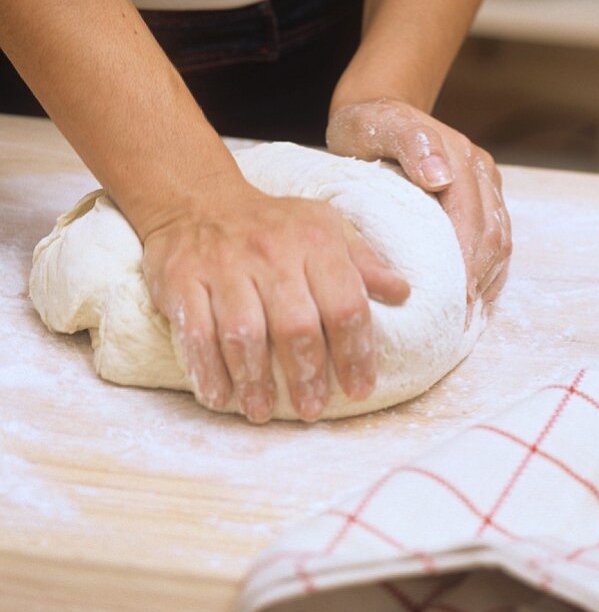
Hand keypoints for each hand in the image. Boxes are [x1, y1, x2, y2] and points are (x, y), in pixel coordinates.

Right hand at [141, 173, 408, 422]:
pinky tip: (219, 396)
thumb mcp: (325, 228)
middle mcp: (270, 252)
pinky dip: (207, 370)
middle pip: (296, 325)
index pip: (346, 303)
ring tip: (262, 410)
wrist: (198, 200)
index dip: (356, 353)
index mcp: (314, 241)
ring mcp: (223, 266)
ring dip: (255, 380)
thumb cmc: (273, 224)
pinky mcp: (182, 278)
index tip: (360, 388)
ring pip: (244, 333)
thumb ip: (363, 263)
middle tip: (311, 409)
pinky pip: (195, 333)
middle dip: (307, 374)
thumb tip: (403, 293)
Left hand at [327, 99, 510, 307]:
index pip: (469, 219)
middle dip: (477, 280)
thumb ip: (410, 142)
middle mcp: (478, 168)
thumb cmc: (369, 125)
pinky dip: (491, 270)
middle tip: (457, 321)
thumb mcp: (376, 126)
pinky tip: (476, 296)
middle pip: (491, 234)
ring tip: (466, 317)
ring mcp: (485, 182)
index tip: (453, 300)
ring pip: (501, 239)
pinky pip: (499, 237)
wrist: (379, 110)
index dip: (465, 262)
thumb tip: (441, 177)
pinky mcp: (485, 195)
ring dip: (487, 279)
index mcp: (456, 155)